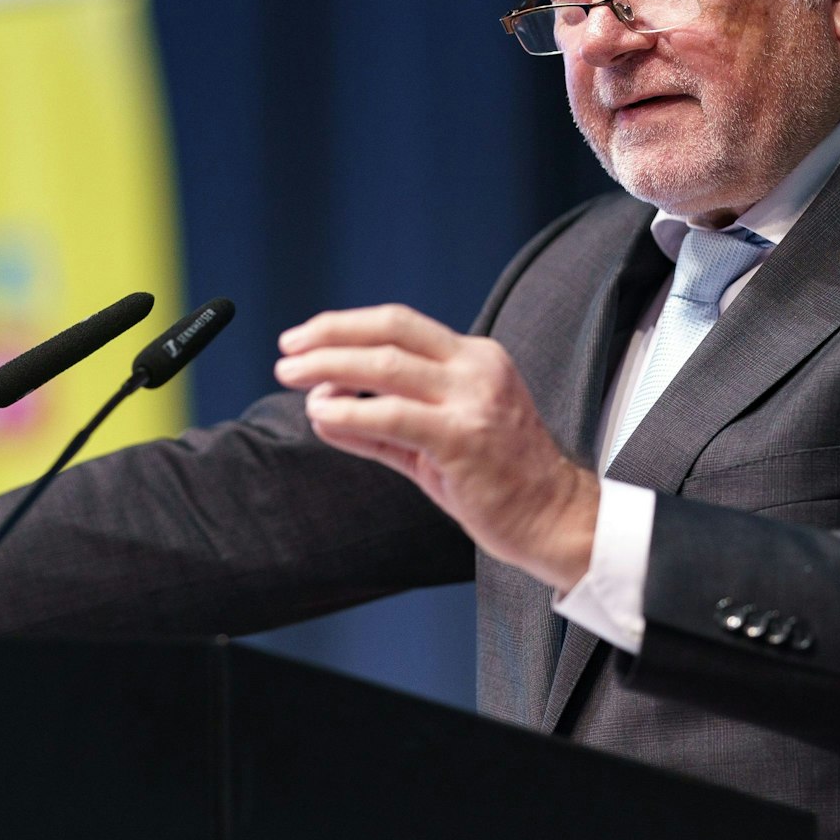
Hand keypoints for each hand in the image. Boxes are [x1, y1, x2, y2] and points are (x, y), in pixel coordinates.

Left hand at [274, 304, 598, 591]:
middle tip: (287, 352)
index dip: (344, 324)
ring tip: (292, 377)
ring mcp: (472, 401)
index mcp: (473, 357)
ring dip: (328, 367)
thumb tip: (321, 406)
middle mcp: (475, 368)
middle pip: (388, 330)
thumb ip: (380, 422)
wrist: (552, 517)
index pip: (398, 322)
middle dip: (329, 336)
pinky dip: (350, 411)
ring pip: (385, 365)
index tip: (305, 337)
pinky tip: (322, 414)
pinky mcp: (463, 438)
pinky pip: (393, 415)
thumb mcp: (439, 435)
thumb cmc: (496, 478)